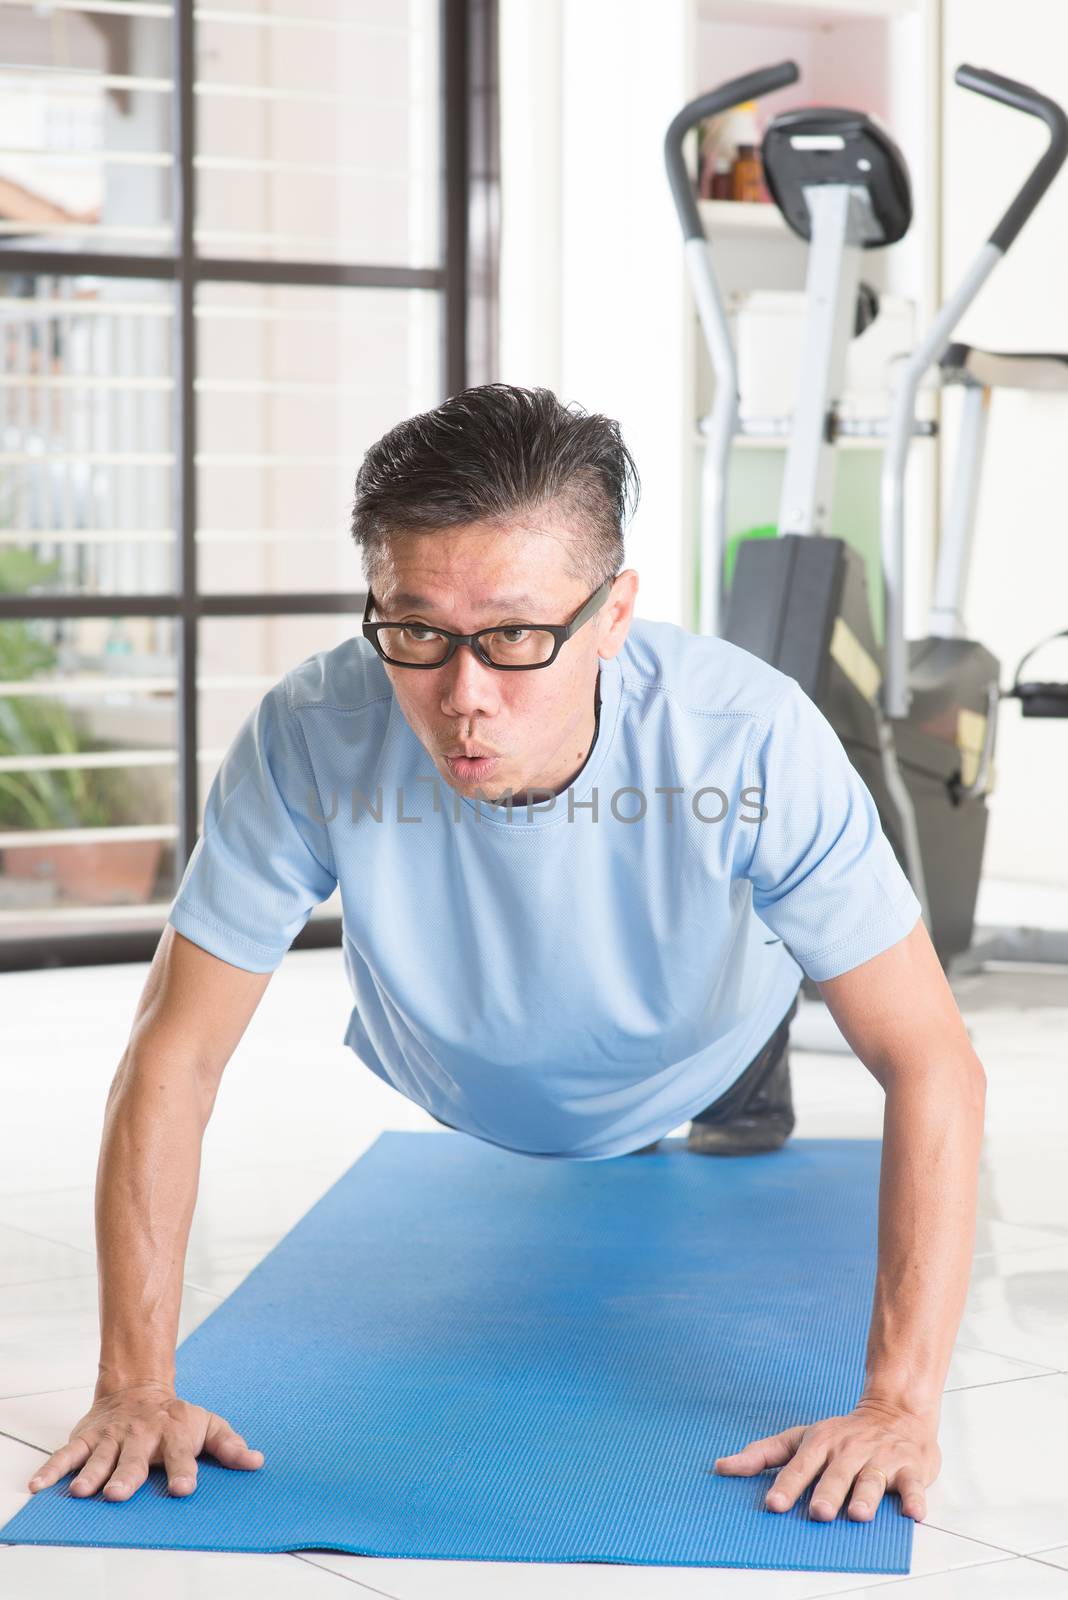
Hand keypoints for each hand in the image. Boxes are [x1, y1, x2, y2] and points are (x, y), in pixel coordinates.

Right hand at [25, 1381, 264, 1500]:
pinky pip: (67, 1454)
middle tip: (120, 1494)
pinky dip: (52, 1469)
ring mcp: (112, 1437)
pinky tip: (40, 1486)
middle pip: (134, 1459)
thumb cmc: (175, 1417)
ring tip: (82, 1492)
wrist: (138, 1386)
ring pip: (100, 1458)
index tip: (184, 1488)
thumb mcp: (207, 1424)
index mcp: (173, 1433)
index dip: (183, 1471)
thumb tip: (257, 1462)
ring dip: (91, 1475)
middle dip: (126, 1476)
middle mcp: (141, 1435)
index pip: (180, 1454)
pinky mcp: (87, 1438)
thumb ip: (229, 1445)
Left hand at [714, 1397, 939, 1521]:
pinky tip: (912, 1513)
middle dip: (828, 1493)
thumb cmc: (843, 1435)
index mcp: (821, 1444)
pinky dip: (915, 1499)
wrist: (897, 1412)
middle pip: (837, 1475)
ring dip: (866, 1496)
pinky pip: (914, 1486)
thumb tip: (722, 1467)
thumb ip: (764, 1454)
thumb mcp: (802, 1438)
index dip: (787, 1485)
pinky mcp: (910, 1469)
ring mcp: (880, 1460)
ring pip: (872, 1480)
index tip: (773, 1504)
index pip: (800, 1466)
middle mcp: (849, 1451)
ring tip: (858, 1514)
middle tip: (818, 1513)